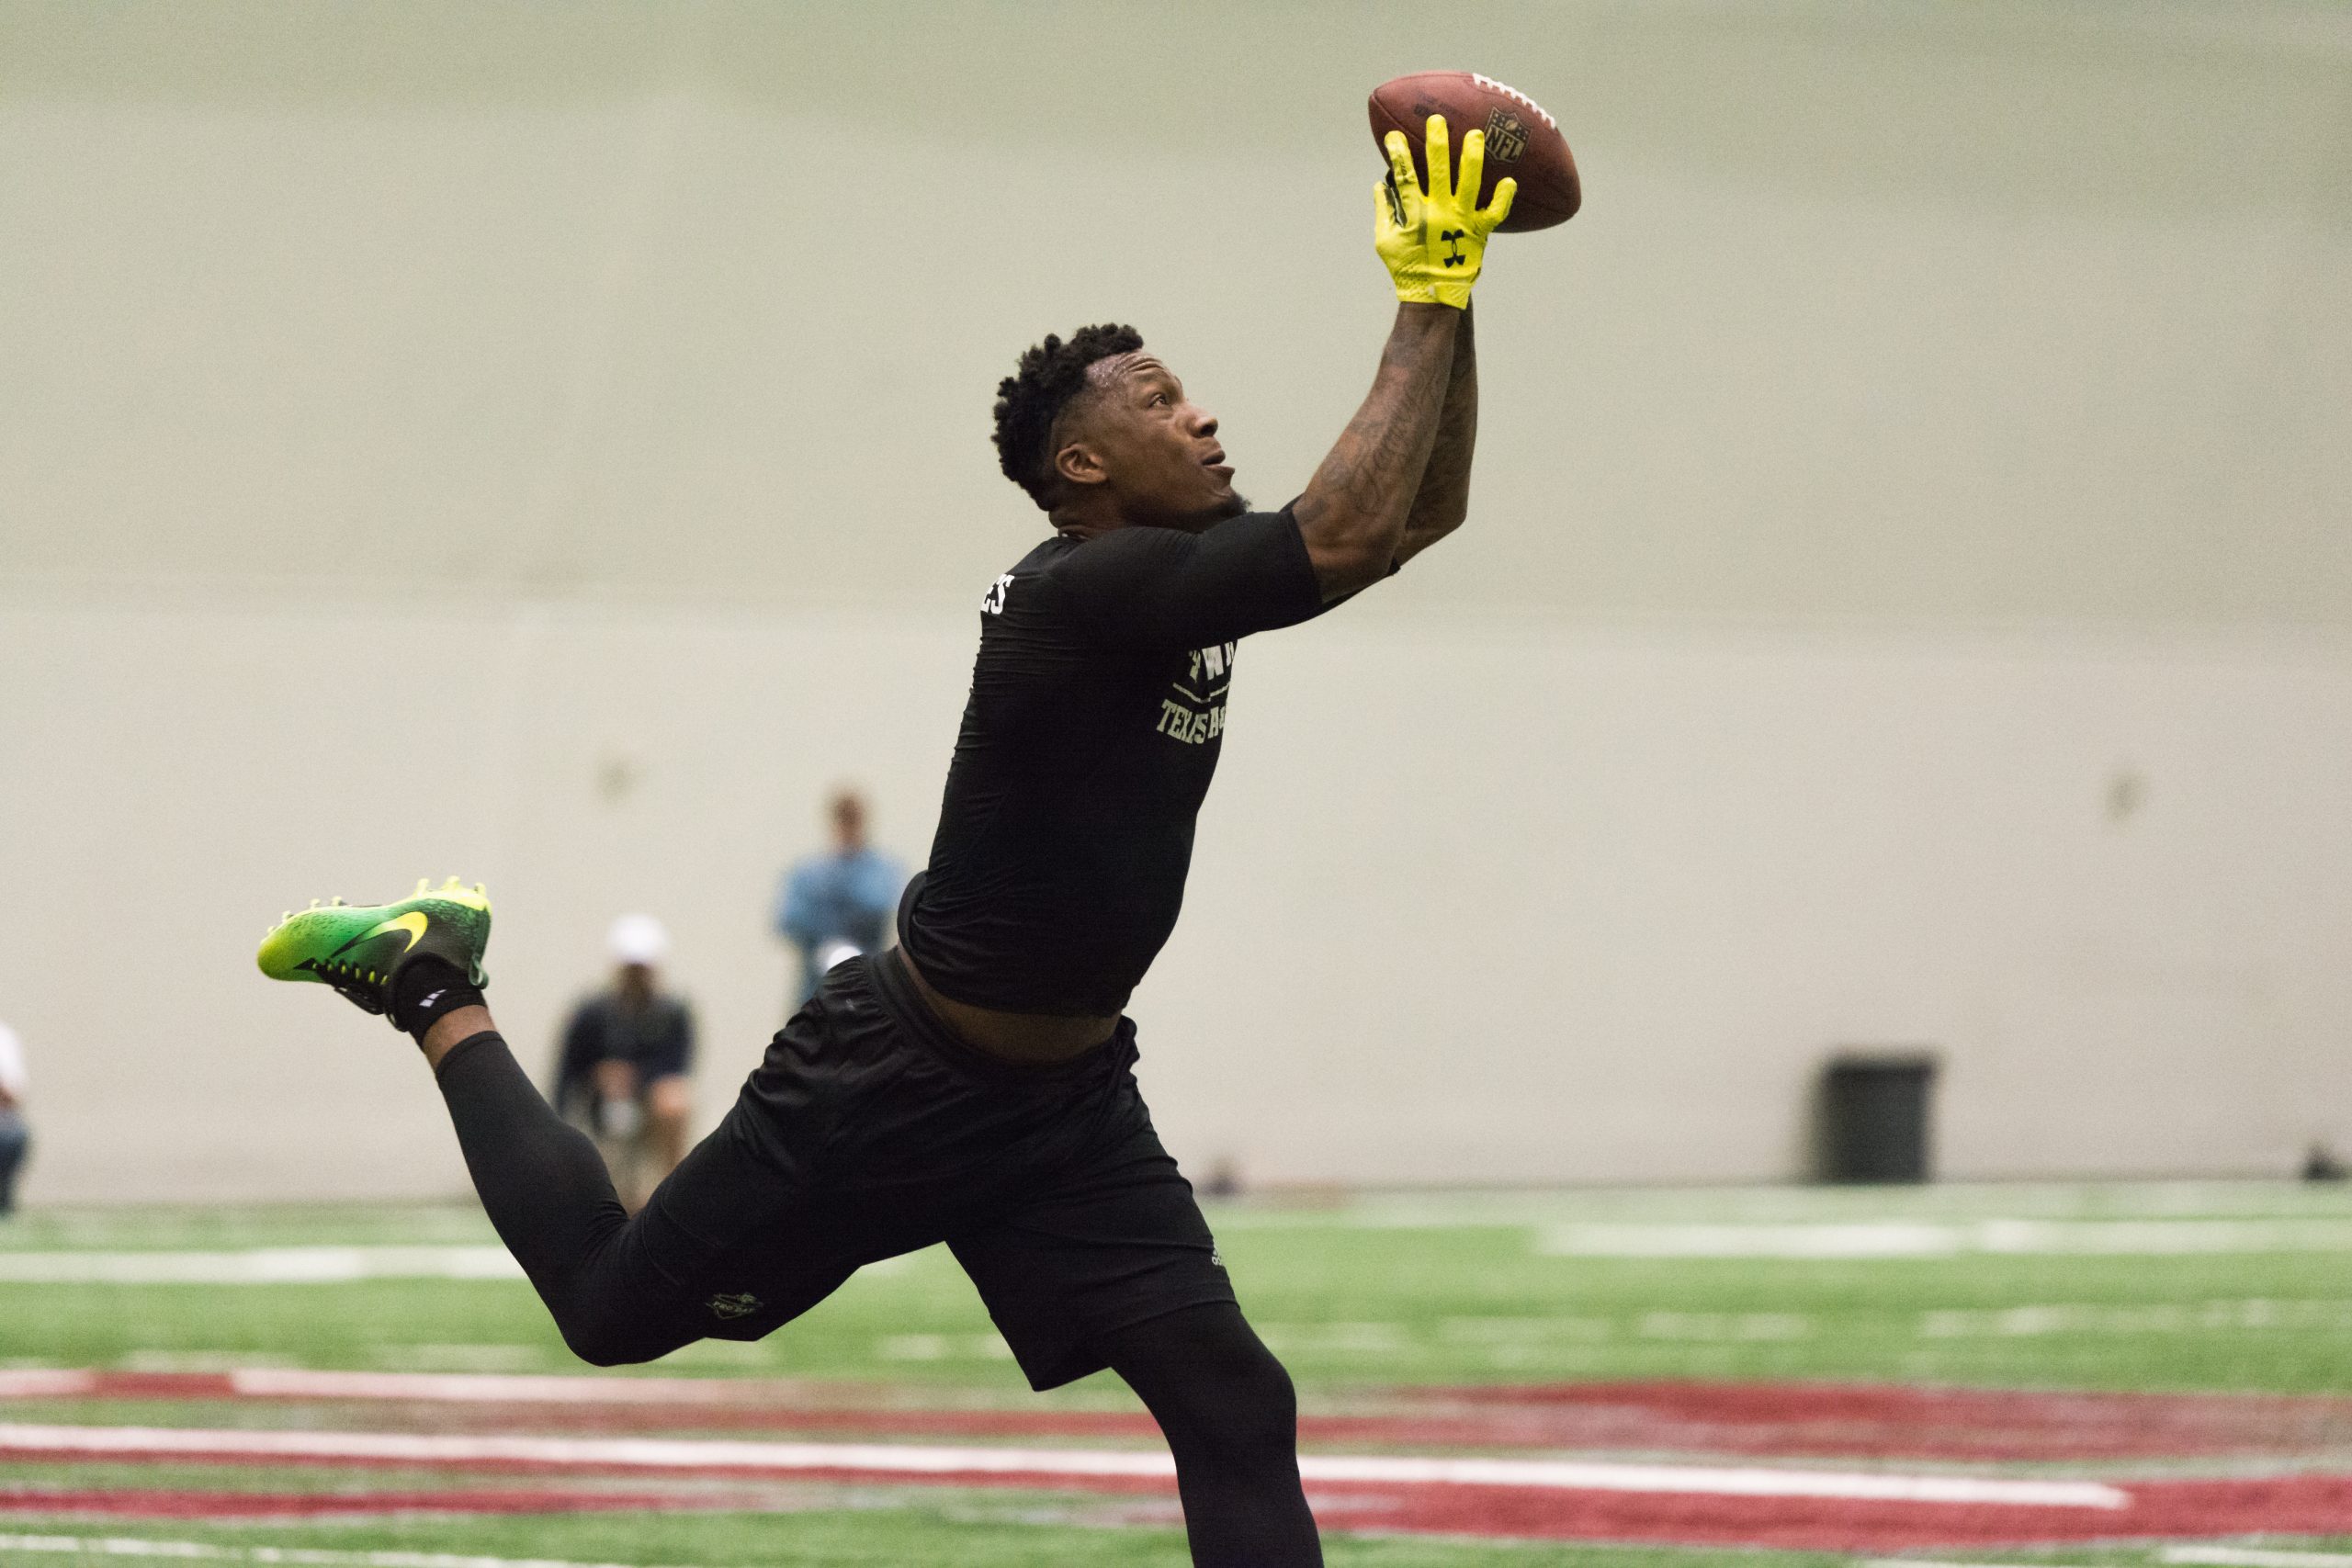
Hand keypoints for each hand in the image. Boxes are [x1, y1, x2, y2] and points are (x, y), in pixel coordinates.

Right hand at [1374, 116, 1514, 309]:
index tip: (1394, 135)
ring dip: (1472, 158)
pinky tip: (1509, 181)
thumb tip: (1380, 184)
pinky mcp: (1479, 233)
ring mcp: (1461, 222)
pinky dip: (1502, 199)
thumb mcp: (1385, 242)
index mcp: (1414, 214)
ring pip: (1468, 184)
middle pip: (1437, 172)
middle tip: (1438, 120)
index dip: (1399, 155)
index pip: (1405, 178)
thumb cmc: (1407, 268)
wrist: (1433, 295)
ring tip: (1475, 135)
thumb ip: (1383, 212)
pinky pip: (1494, 213)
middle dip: (1437, 143)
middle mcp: (1439, 213)